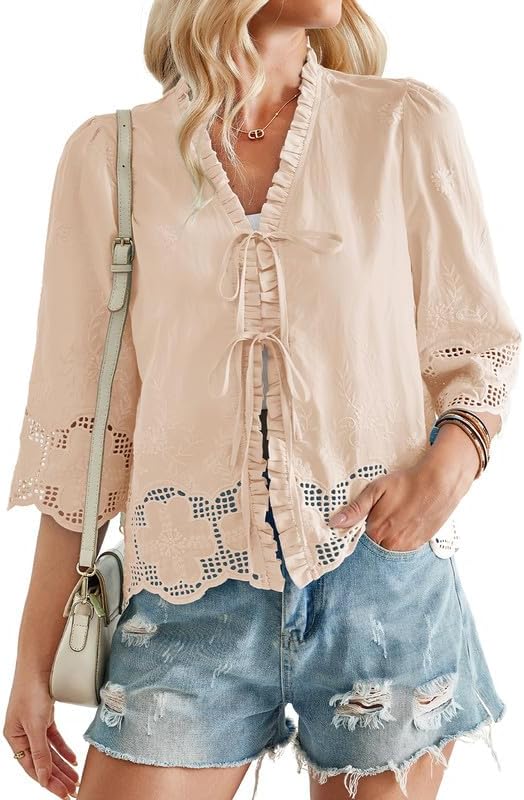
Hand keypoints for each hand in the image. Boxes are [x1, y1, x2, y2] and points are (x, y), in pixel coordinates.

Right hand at [3, 669, 79, 798]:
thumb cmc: (31, 692)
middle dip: (58, 778)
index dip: (48, 782)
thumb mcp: (36, 726)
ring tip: (75, 779)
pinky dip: (64, 750)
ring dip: (63, 766)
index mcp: (15, 739)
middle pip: (42, 762)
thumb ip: (40, 752)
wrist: (38, 666)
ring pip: (50, 753)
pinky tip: (73, 760)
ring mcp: (34, 726)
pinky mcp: (44, 718)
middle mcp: (23, 735)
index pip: (32, 768)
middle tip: (73, 791)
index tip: (63, 793)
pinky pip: (54, 740)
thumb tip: (43, 777)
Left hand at [328, 424, 478, 550]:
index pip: (358, 540)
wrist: (439, 483)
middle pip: (373, 546)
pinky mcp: (419, 544)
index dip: (358, 531)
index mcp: (376, 531)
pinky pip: (403, 549)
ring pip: (388, 549)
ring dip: (387, 539)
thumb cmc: (406, 483)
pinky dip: (400, 540)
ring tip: (393, 520)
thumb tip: (334, 522)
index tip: (361, 523)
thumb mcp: (376, 490)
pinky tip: (403, 524)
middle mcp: (390, 544)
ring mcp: (406, 546)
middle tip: (381, 518)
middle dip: (373, 536)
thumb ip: (355, 509)